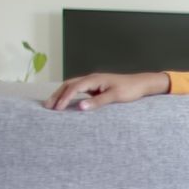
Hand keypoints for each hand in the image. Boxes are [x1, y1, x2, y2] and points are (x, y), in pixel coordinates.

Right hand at [44, 72, 170, 110]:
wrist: (141, 84)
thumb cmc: (130, 89)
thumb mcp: (114, 96)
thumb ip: (97, 102)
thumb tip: (80, 107)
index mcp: (94, 79)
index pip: (73, 88)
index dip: (64, 98)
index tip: (56, 109)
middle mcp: (91, 78)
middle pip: (68, 85)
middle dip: (57, 95)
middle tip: (47, 107)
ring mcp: (93, 82)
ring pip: (72, 86)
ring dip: (61, 95)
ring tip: (52, 105)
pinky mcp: (96, 87)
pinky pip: (78, 90)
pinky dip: (69, 95)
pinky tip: (66, 103)